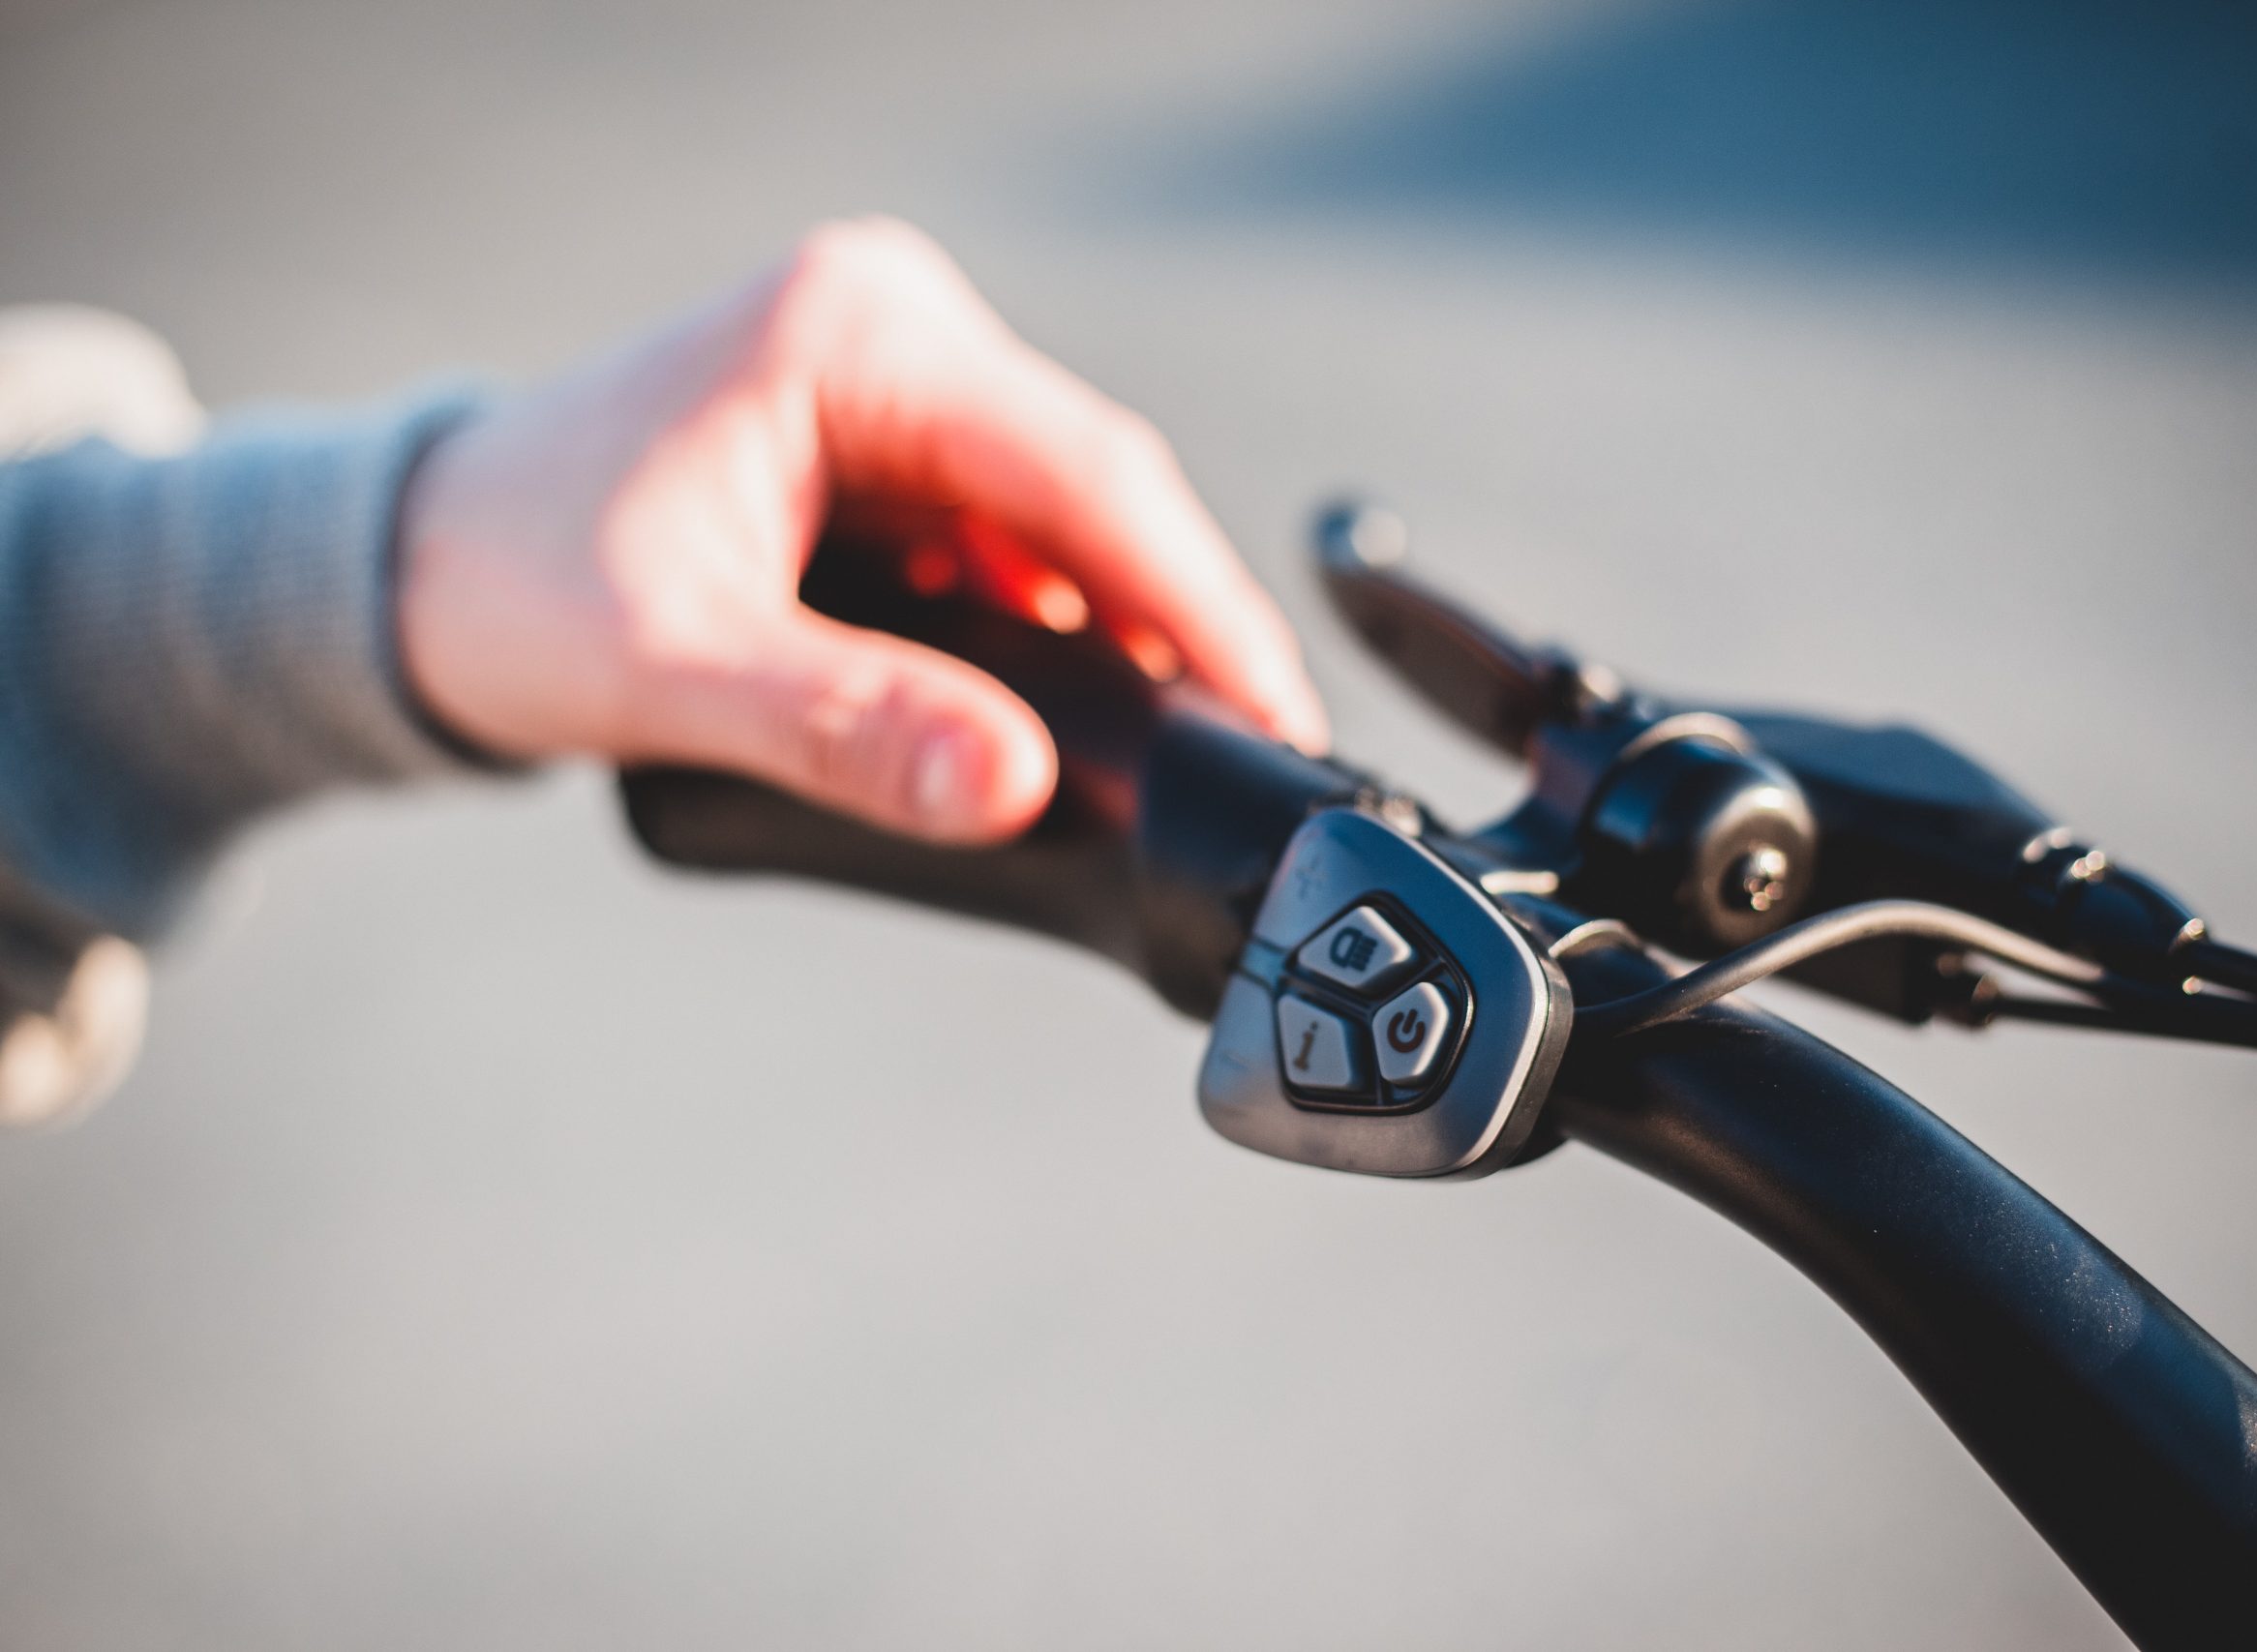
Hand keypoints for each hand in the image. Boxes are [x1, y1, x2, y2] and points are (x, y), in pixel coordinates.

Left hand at [397, 219, 1325, 843]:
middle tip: (1257, 750)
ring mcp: (897, 384)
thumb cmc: (511, 588)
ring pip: (1066, 516)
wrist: (411, 572)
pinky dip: (1059, 626)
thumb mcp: (674, 669)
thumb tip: (1016, 785)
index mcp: (857, 335)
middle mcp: (895, 330)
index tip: (1270, 710)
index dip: (1192, 597)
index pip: (1082, 468)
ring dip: (1126, 628)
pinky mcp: (889, 446)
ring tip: (1193, 750)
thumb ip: (846, 729)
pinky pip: (1014, 537)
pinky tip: (1093, 710)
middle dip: (1177, 619)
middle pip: (1095, 484)